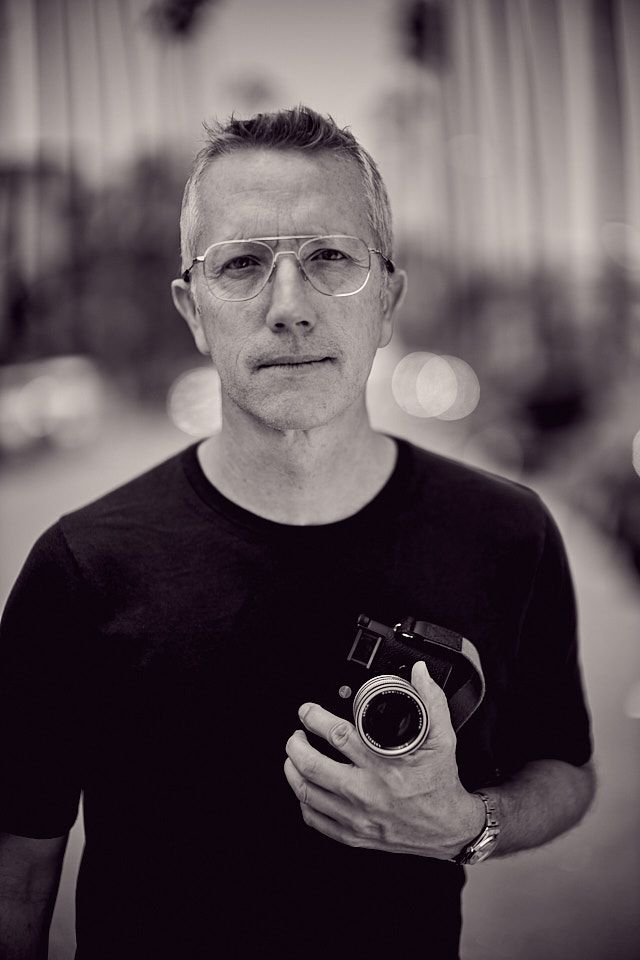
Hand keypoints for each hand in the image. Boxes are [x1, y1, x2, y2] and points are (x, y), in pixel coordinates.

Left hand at [284, 661, 484, 859]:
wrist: (448, 829)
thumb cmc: (440, 783)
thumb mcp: (442, 738)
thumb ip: (431, 701)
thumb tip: (420, 673)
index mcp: (384, 766)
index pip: (338, 736)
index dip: (315, 718)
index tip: (307, 711)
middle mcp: (366, 793)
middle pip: (312, 767)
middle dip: (296, 745)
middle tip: (296, 733)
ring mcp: (357, 817)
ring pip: (307, 793)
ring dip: (293, 770)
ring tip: (294, 756)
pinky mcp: (353, 835)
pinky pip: (314, 819)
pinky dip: (304, 800)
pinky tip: (306, 787)